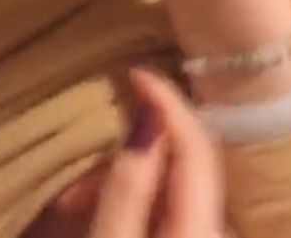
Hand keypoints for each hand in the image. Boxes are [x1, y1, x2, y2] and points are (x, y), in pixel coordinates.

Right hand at [22, 68, 225, 237]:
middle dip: (132, 146)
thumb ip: (128, 188)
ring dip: (126, 177)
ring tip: (73, 198)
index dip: (167, 98)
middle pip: (184, 160)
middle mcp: (218, 225)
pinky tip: (95, 212)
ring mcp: (206, 234)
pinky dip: (136, 198)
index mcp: (203, 225)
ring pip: (171, 182)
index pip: (196, 142)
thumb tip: (145, 118)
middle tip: (81, 162)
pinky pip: (168, 205)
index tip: (132, 69)